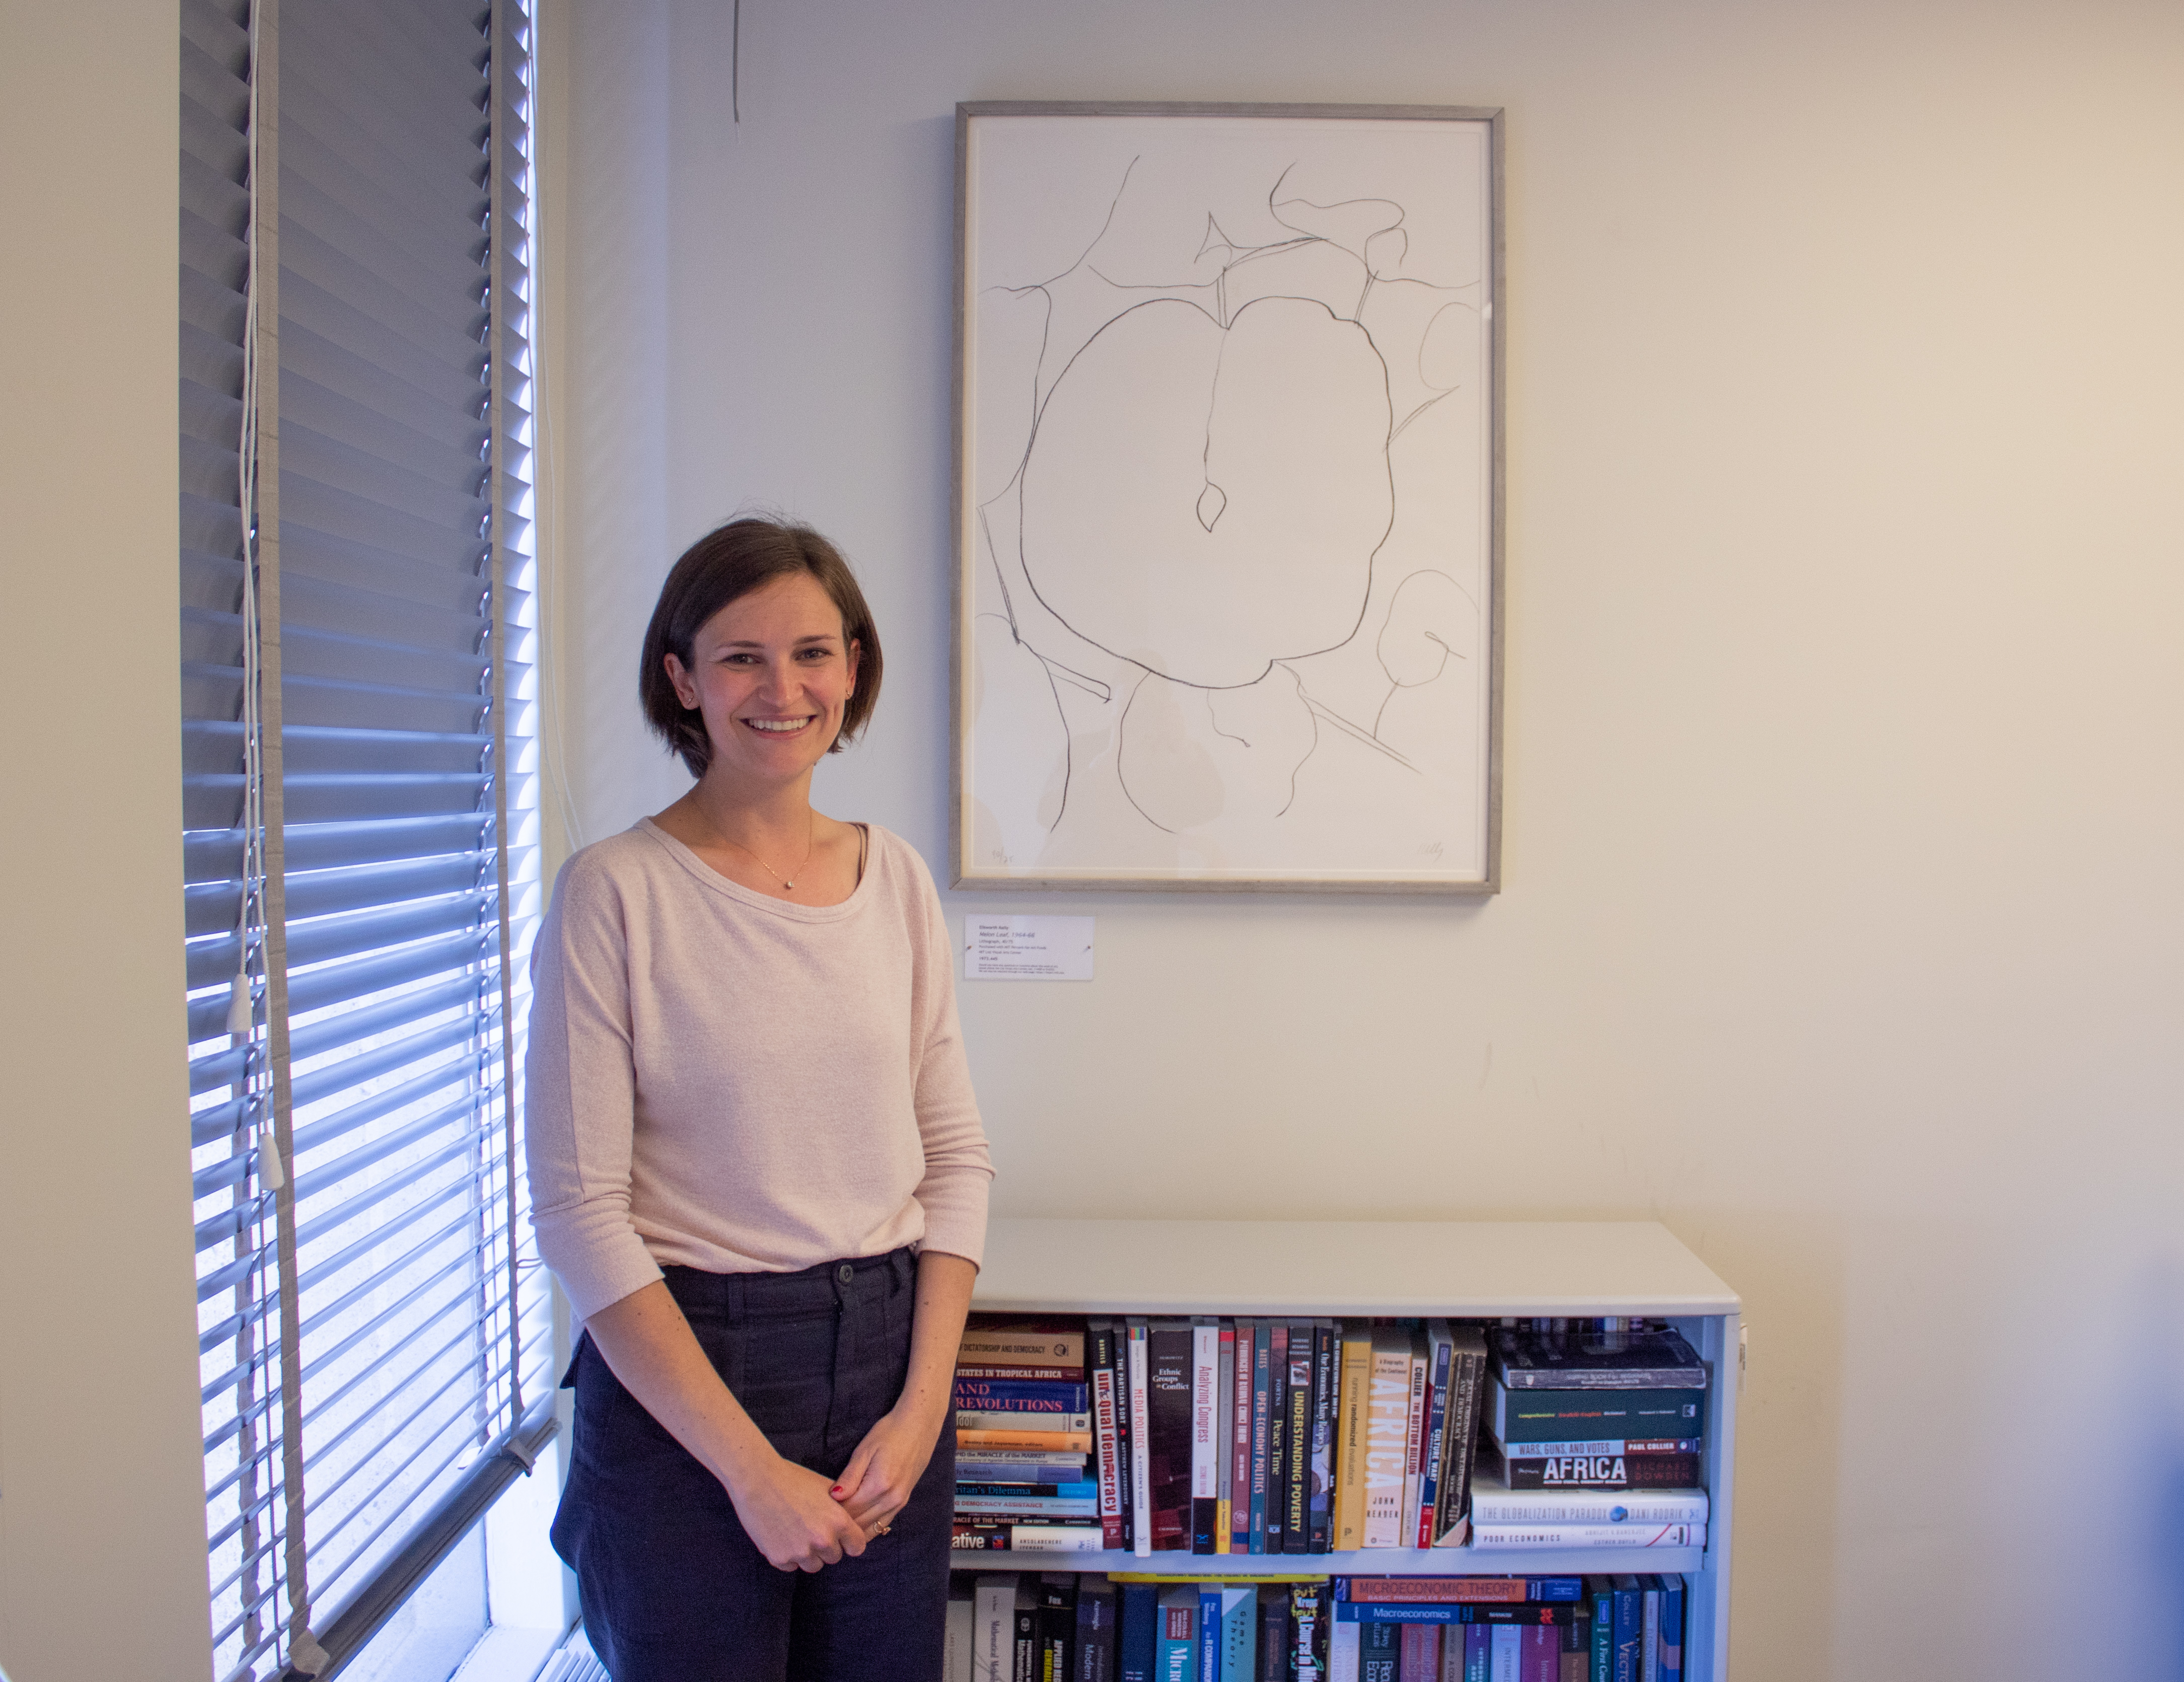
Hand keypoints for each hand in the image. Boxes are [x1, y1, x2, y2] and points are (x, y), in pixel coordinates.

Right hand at [725, 1449, 869, 1572]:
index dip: (850, 1541)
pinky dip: (788, 1556)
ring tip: (796, 1532)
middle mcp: (823, 1540)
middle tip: (812, 1529)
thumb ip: (841, 1509)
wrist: (757, 1480)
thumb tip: (850, 1521)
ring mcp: (801, 1552)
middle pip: (834, 1557)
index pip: (857, 1547)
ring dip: (808, 1554)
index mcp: (839, 1521)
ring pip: (813, 1565)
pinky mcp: (780, 1559)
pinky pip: (791, 1566)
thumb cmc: (793, 1479)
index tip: (842, 1538)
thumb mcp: (826, 1488)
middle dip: (827, 1547)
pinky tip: (781, 1536)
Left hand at [830, 1405, 943, 1537]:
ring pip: (871, 1529)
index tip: (819, 1508)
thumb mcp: (864, 1450)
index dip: (831, 1513)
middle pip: (858, 1524)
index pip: (848, 1511)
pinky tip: (856, 1523)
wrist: (919, 1426)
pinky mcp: (903, 1502)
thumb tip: (833, 1497)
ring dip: (853, 1528)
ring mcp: (899, 1503)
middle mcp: (891, 1500)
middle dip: (841, 1524)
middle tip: (825, 1517)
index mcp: (878, 1486)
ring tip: (838, 1522)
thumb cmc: (889, 1433)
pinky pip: (882, 1524)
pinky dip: (868, 1527)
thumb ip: (850, 1477)